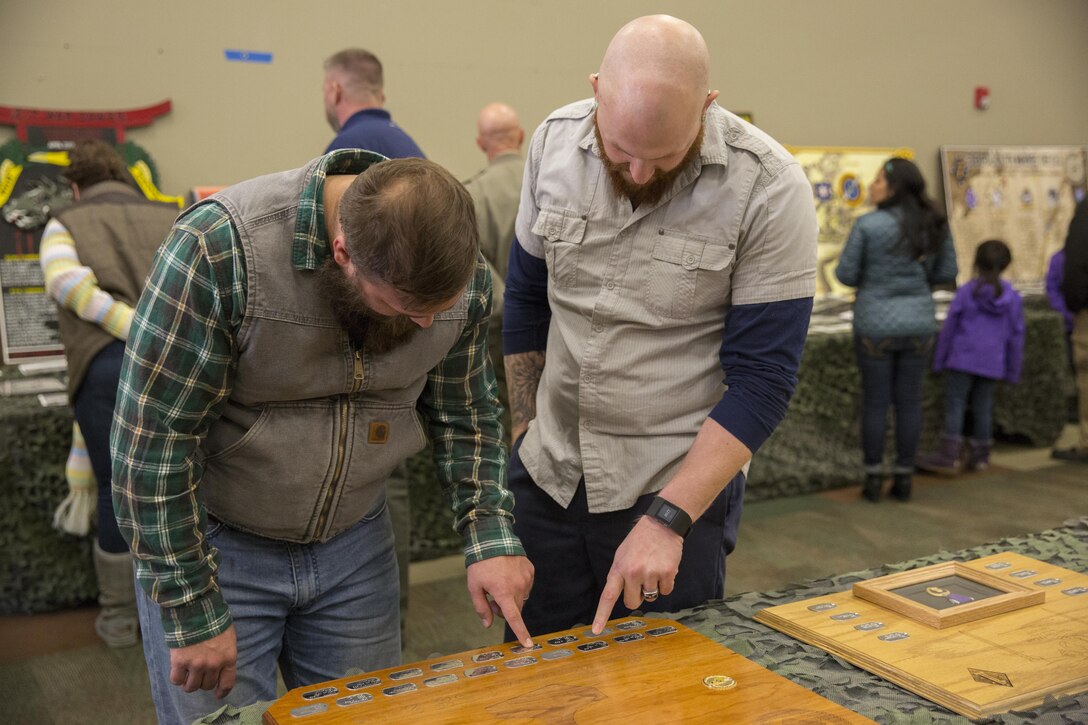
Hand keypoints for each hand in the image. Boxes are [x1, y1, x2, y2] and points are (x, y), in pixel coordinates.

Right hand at [169, 625, 236, 698]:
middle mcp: (213, 664)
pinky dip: (177, 678)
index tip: (217, 694)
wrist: (196, 610)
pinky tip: (178, 671)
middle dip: (203, 682)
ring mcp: (196, 665)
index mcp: (228, 657)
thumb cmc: (214, 620)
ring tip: (187, 675)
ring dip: (188, 683)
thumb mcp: (227, 637)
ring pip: (191, 687)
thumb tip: (220, 665)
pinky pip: (176, 680)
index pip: (227, 682)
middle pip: (207, 685)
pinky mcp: (180, 662)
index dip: (222, 691)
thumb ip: (224, 653)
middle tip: (198, 675)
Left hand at [466, 555, 534, 646]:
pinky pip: (526, 585)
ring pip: (521, 598)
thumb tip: (487, 624)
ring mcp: (526, 578)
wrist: (494, 539)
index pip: (514, 618)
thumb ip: (481, 607)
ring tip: (500, 581)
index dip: (521, 632)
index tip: (528, 644)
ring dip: (512, 596)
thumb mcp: (474, 587)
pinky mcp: (530, 570)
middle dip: (504, 608)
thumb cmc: (481, 564)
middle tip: (492, 596)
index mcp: (504, 593)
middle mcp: (518, 587)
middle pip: (515, 609)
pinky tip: (508, 574)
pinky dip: (518, 585)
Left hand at [592, 516, 682, 632]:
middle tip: (641, 581)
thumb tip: (621, 594)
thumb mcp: (622, 554)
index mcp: (619, 568)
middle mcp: (633, 573)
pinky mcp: (667, 574)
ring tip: (653, 567)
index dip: (601, 615)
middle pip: (632, 602)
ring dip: (653, 587)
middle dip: (636, 597)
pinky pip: (666, 591)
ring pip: (651, 597)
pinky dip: (666, 583)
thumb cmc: (640, 540)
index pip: (608, 596)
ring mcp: (650, 574)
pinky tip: (664, 567)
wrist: (662, 525)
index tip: (596, 630)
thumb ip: (620, 574)